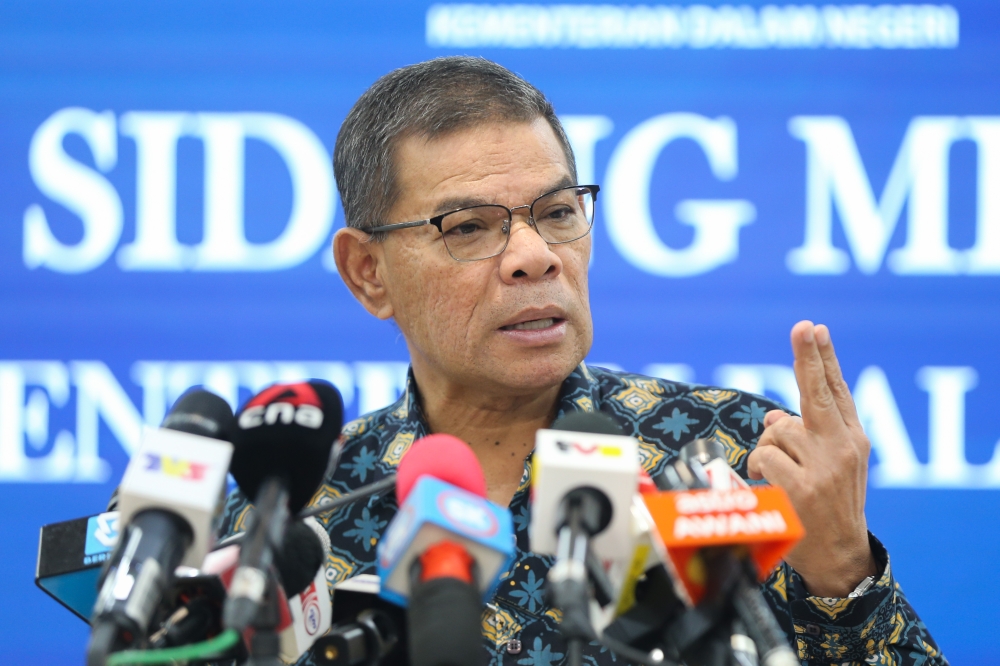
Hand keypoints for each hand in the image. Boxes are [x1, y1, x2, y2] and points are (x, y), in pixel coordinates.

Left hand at [747, 321, 877, 597]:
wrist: (840, 557)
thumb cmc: (828, 507)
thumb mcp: (829, 469)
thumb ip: (808, 437)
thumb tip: (774, 415)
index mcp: (853, 439)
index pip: (836, 390)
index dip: (823, 359)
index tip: (814, 328)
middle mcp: (844, 448)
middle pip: (817, 393)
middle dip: (808, 357)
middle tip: (802, 327)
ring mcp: (825, 467)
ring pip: (776, 431)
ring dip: (767, 449)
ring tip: (780, 474)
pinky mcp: (803, 487)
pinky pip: (763, 456)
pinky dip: (757, 467)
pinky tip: (769, 484)